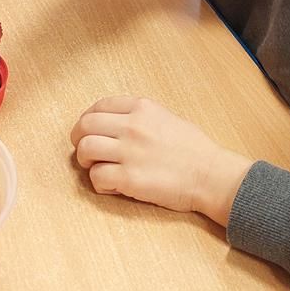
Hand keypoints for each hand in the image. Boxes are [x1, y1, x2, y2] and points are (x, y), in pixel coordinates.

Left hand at [70, 96, 252, 225]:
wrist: (209, 174)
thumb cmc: (193, 149)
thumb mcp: (166, 117)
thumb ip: (140, 116)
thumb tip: (115, 124)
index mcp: (142, 107)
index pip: (100, 105)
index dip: (88, 118)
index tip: (89, 130)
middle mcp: (132, 126)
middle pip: (86, 125)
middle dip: (79, 139)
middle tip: (85, 152)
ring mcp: (129, 152)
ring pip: (85, 149)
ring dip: (85, 161)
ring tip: (96, 167)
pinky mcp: (129, 179)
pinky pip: (96, 177)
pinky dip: (99, 183)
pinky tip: (112, 185)